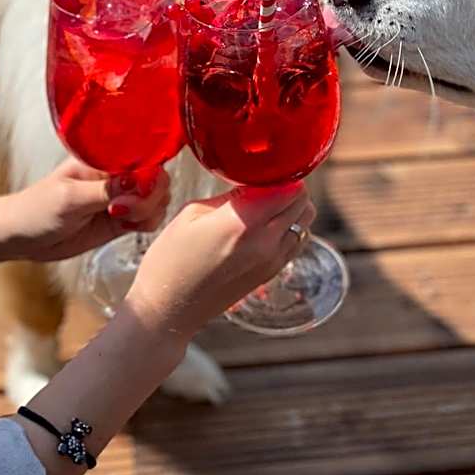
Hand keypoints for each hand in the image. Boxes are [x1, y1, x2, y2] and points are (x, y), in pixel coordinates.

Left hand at [4, 158, 169, 261]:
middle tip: (124, 211)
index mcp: (105, 158)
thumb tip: (140, 181)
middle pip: (156, 180)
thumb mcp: (69, 198)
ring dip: (149, 212)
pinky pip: (147, 218)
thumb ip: (106, 191)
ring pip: (156, 200)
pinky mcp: (120, 218)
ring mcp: (120, 196)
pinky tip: (127, 227)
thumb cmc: (35, 209)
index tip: (140, 191)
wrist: (20, 236)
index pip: (144, 158)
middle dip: (150, 197)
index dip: (150, 175)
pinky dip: (146, 224)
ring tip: (122, 219)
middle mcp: (116, 175)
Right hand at [126, 183, 315, 340]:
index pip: (288, 186)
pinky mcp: (272, 273)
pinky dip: (291, 226)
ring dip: (293, 206)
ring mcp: (272, 260)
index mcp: (243, 222)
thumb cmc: (171, 258)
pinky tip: (268, 223)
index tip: (264, 166)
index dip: (280, 171)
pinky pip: (298, 240)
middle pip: (302, 200)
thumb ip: (231, 195)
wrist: (168, 308)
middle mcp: (265, 242)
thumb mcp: (193, 213)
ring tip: (267, 201)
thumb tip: (254, 183)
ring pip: (306, 220)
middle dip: (288, 185)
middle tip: (265, 180)